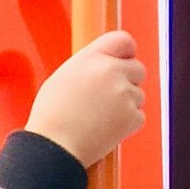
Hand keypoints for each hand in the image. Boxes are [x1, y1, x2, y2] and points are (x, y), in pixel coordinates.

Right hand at [26, 31, 145, 169]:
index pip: (123, 41)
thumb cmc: (51, 119)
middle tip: (108, 99)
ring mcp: (123, 93)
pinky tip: (104, 131)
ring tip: (98, 119)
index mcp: (91, 58)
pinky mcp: (132, 116)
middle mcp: (110, 71)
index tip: (125, 60)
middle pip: (138, 69)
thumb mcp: (63, 79)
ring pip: (138, 95)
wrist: (54, 148)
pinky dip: (126, 125)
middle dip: (128, 82)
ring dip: (125, 106)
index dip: (126, 52)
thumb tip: (105, 66)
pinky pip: (138, 116)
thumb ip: (88, 68)